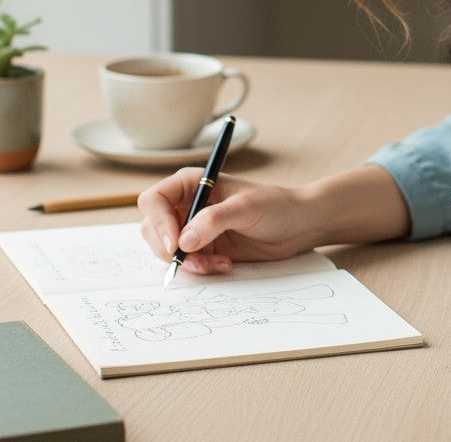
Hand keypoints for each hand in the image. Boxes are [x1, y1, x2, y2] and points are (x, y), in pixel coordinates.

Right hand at [138, 170, 313, 274]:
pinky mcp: (203, 248)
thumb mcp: (245, 207)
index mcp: (193, 182)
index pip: (154, 199)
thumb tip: (184, 241)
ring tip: (216, 263)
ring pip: (166, 250)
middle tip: (194, 260)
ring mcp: (193, 227)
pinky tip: (224, 264)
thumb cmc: (275, 205)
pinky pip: (186, 263)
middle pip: (153, 228)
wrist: (297, 226)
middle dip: (169, 249)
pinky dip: (199, 269)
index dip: (158, 222)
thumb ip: (214, 220)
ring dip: (186, 262)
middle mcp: (187, 204)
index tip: (174, 243)